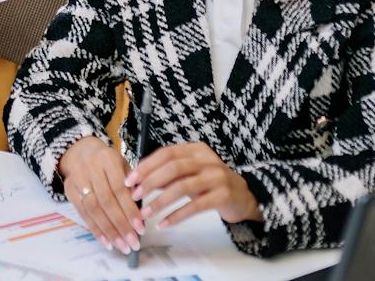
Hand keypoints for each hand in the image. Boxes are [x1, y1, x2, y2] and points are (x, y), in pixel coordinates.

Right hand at [57, 135, 141, 252]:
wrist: (81, 152)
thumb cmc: (108, 162)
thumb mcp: (123, 165)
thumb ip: (133, 185)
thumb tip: (142, 213)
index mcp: (108, 158)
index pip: (119, 188)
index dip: (130, 210)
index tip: (141, 229)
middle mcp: (90, 168)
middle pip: (106, 201)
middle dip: (121, 225)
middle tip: (133, 243)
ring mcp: (77, 179)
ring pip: (93, 209)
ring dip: (109, 231)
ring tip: (122, 246)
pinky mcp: (69, 190)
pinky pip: (83, 213)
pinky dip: (95, 230)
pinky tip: (107, 242)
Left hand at [125, 141, 260, 228]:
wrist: (243, 197)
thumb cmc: (209, 185)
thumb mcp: (189, 175)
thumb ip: (167, 176)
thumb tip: (138, 182)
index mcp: (196, 149)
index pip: (166, 153)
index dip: (146, 166)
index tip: (130, 180)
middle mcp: (207, 159)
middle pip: (173, 167)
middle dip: (150, 181)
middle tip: (135, 196)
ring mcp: (217, 176)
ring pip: (183, 186)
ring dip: (161, 201)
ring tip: (146, 213)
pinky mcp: (224, 196)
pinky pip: (196, 206)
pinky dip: (177, 215)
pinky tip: (164, 224)